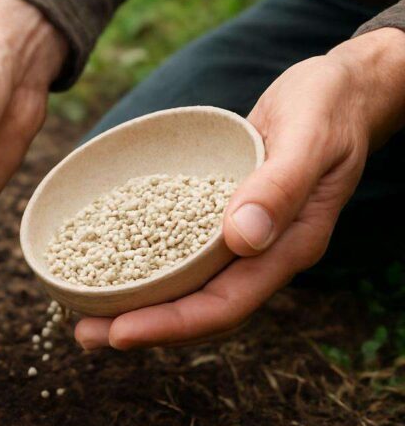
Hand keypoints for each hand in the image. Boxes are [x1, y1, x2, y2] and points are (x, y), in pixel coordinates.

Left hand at [75, 27, 404, 349]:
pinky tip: (111, 265)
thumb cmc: (330, 107)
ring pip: (190, 288)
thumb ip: (281, 185)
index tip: (119, 333)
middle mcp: (265, 253)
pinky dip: (149, 268)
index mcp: (289, 246)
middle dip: (144, 327)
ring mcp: (246, 239)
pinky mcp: (225, 218)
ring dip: (140, 305)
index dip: (172, 325)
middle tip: (83, 334)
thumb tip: (242, 237)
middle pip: (200, 308)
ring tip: (85, 315)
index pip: (226, 305)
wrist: (342, 92)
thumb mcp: (310, 137)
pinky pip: (185, 255)